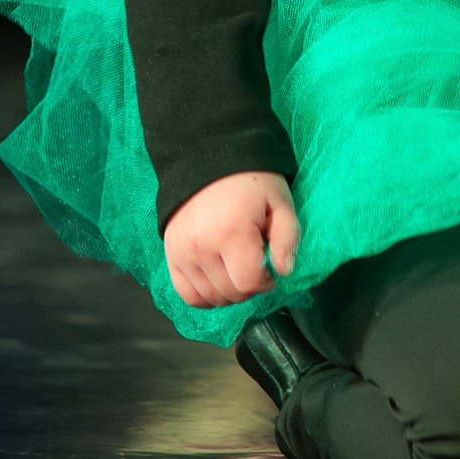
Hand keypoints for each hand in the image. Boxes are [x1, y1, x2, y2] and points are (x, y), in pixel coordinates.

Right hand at [163, 170, 299, 308]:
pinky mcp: (171, 256)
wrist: (209, 160)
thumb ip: (288, 238)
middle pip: (231, 293)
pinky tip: (218, 281)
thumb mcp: (280, 202)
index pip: (249, 283)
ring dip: (229, 292)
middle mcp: (202, 246)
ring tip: (236, 269)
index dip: (266, 282)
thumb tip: (284, 271)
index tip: (269, 268)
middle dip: (249, 287)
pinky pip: (187, 295)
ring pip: (210, 298)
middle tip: (254, 266)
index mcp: (232, 232)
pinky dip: (205, 296)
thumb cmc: (250, 182)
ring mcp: (182, 253)